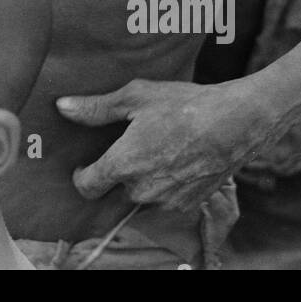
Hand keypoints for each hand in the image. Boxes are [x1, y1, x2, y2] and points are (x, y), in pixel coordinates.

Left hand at [56, 78, 270, 211]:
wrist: (237, 122)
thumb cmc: (184, 105)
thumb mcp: (136, 96)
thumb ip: (96, 107)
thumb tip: (62, 107)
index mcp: (124, 164)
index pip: (87, 186)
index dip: (81, 176)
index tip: (85, 165)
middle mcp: (142, 190)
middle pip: (115, 191)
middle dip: (117, 174)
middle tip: (128, 148)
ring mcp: (167, 201)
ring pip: (141, 197)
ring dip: (141, 181)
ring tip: (155, 151)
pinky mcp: (189, 205)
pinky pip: (165, 201)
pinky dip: (164, 186)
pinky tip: (175, 161)